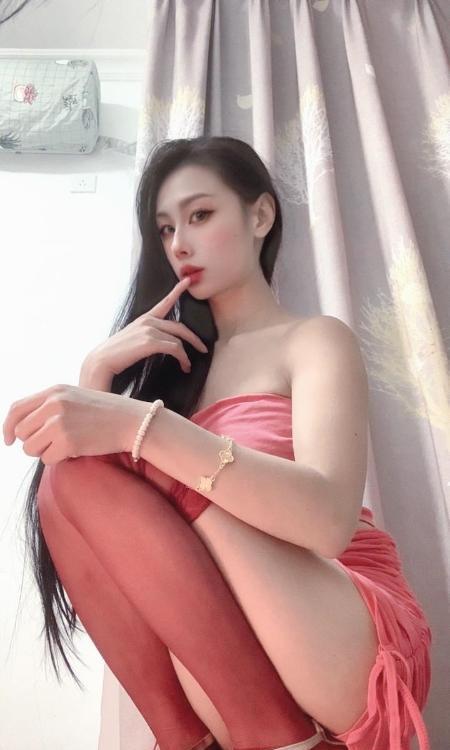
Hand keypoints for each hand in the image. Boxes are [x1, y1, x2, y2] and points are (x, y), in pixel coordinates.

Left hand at [2, 383, 149, 465]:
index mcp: (54, 391)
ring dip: (44, 452)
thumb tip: (22, 428)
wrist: (132, 421)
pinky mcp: (67, 441)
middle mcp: (53, 404)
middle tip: (52, 443)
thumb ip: (50, 406)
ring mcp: (59, 422)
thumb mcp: (75, 398)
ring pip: (30, 448)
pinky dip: (58, 459)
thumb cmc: (105, 413)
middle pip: (21, 432)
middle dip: (32, 442)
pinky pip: (47, 459)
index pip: (16, 409)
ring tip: (66, 445)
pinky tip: (75, 450)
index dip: (8, 426)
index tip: (9, 440)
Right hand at [85, 276, 208, 377]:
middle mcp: (148, 321)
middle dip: (194, 339)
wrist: (101, 361)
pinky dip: (182, 358)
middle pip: (180, 327)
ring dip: (186, 355)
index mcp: (144, 319)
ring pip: (178, 340)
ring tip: (187, 366)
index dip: (177, 291)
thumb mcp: (133, 341)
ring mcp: (149, 330)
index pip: (165, 302)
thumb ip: (147, 338)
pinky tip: (184, 366)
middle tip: (203, 348)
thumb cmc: (117, 355)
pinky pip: (175, 348)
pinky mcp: (150, 341)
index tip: (187, 280)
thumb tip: (162, 345)